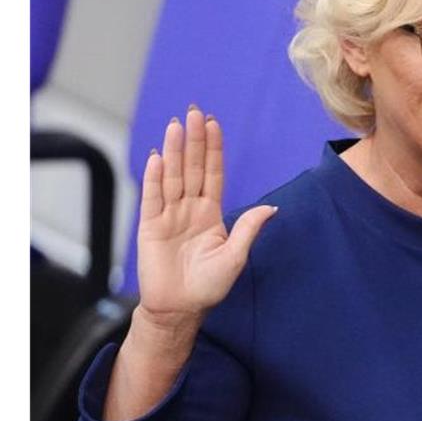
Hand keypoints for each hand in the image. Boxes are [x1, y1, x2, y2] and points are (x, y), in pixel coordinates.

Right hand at [135, 106, 276, 327]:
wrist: (180, 309)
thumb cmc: (209, 286)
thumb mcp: (236, 257)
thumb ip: (249, 229)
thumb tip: (272, 208)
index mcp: (211, 213)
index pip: (213, 174)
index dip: (214, 149)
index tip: (214, 124)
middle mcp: (189, 209)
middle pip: (192, 167)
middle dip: (195, 140)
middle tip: (194, 111)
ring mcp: (168, 215)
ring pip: (172, 176)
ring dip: (174, 151)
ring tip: (176, 125)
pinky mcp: (150, 227)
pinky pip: (152, 197)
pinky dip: (154, 177)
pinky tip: (157, 157)